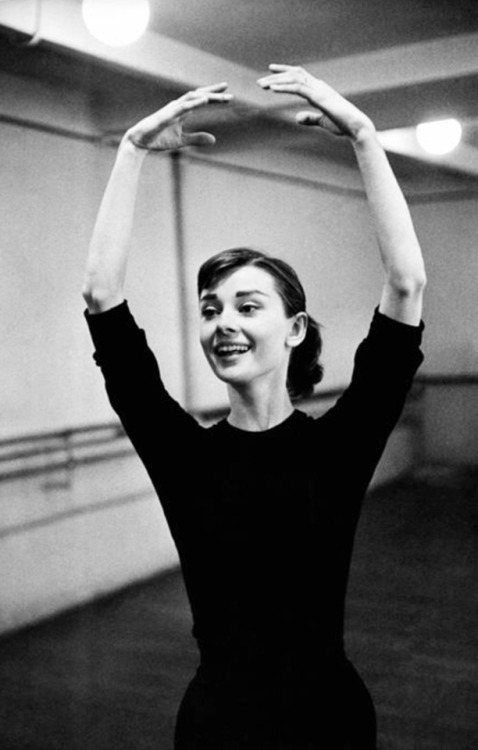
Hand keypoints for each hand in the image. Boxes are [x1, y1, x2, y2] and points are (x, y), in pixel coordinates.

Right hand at [124, 83, 232, 151]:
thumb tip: (214, 139)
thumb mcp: (181, 141)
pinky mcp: (166, 115)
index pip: (200, 100)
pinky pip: (182, 107)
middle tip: (227, 89)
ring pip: (191, 98)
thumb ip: (197, 138)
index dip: (214, 97)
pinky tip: (204, 100)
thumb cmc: (157, 139)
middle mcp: (177, 106)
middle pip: (198, 95)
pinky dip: (194, 103)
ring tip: (219, 96)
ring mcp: (171, 109)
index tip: (227, 95)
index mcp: (181, 111)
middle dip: (213, 92)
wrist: (139, 143)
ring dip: (205, 96)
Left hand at [257, 64, 374, 140]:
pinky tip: (273, 90)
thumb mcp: (322, 121)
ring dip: (276, 82)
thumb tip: (297, 117)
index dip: (285, 71)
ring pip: (294, 79)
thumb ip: (310, 118)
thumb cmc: (342, 124)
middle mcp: (319, 86)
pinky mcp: (319, 98)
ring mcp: (319, 90)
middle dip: (276, 77)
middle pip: (294, 74)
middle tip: (260, 82)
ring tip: (262, 86)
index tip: (271, 70)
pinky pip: (298, 88)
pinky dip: (284, 87)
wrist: (356, 127)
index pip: (300, 75)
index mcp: (320, 89)